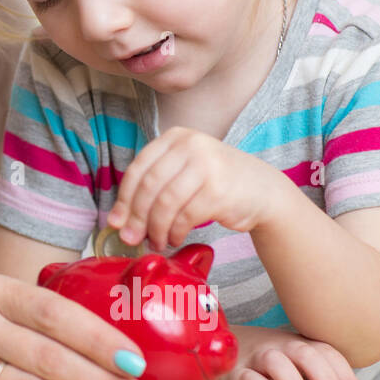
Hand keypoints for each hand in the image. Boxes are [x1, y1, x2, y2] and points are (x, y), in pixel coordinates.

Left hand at [105, 126, 289, 251]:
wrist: (264, 191)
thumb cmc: (216, 183)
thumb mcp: (183, 171)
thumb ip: (153, 188)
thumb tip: (118, 222)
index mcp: (175, 137)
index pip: (138, 169)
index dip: (123, 198)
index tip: (115, 222)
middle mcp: (190, 146)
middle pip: (148, 186)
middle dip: (136, 217)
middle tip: (131, 239)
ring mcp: (206, 166)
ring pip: (165, 203)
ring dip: (155, 229)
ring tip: (156, 242)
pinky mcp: (218, 190)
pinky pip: (185, 217)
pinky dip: (175, 232)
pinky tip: (175, 239)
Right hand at [208, 325, 366, 379]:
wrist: (214, 346)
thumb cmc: (262, 361)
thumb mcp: (290, 360)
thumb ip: (315, 374)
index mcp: (297, 344)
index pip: (326, 353)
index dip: (344, 375)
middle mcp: (278, 347)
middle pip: (305, 354)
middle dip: (326, 378)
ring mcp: (255, 358)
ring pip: (276, 362)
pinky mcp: (234, 373)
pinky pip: (250, 377)